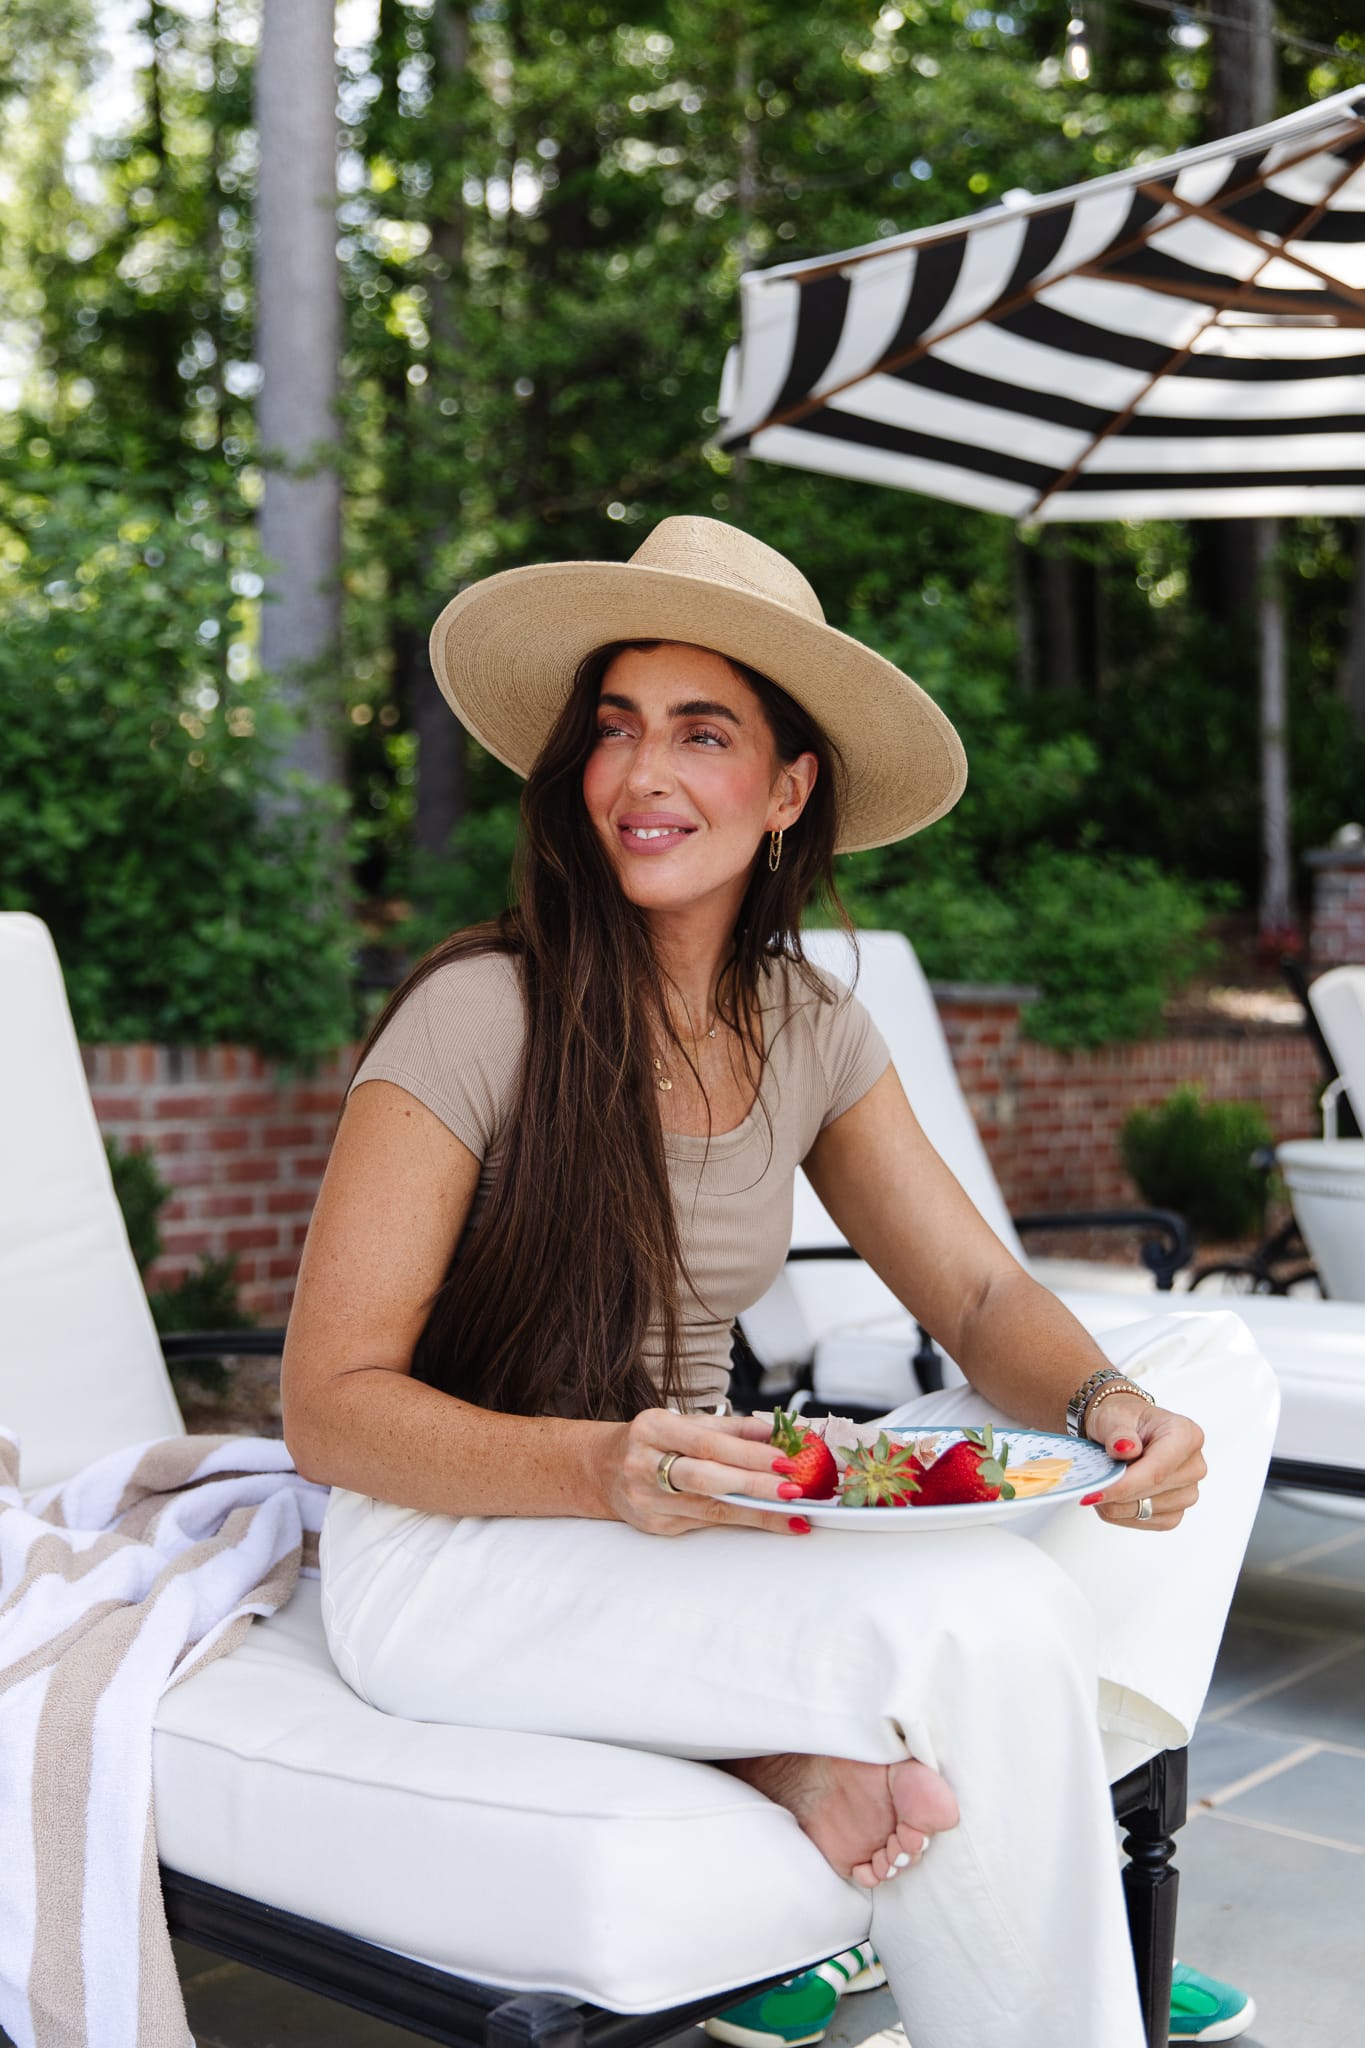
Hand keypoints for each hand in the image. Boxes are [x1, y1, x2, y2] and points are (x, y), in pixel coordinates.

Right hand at [598, 1407, 814, 1536]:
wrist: (600, 1469)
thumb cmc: (652, 1441)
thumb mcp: (682, 1422)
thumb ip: (729, 1428)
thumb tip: (775, 1431)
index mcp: (653, 1428)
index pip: (708, 1443)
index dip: (748, 1453)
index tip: (783, 1460)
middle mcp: (644, 1464)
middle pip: (707, 1479)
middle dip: (755, 1486)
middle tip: (793, 1489)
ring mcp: (646, 1500)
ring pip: (710, 1509)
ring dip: (756, 1512)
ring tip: (792, 1513)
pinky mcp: (654, 1526)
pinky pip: (704, 1523)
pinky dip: (739, 1523)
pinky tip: (767, 1521)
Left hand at [1080, 1394, 1205, 1532]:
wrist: (1123, 1433)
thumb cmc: (1122, 1420)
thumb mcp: (1113, 1415)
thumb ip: (1119, 1431)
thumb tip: (1125, 1448)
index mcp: (1186, 1435)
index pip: (1156, 1470)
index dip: (1123, 1484)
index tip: (1094, 1493)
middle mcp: (1193, 1466)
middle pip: (1149, 1492)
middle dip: (1116, 1489)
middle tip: (1095, 1475)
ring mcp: (1188, 1492)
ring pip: (1143, 1511)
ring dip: (1115, 1502)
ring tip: (1105, 1479)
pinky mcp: (1175, 1513)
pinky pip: (1143, 1522)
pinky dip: (1120, 1512)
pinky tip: (1114, 1494)